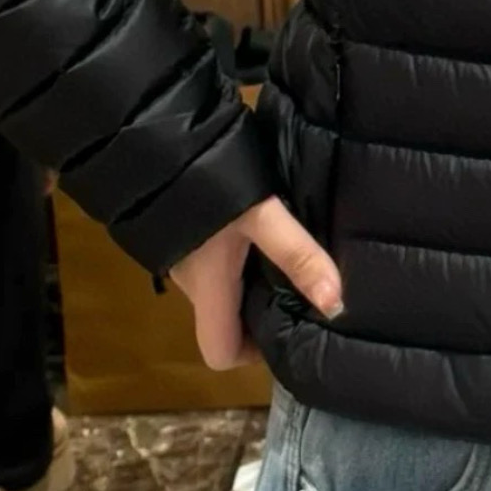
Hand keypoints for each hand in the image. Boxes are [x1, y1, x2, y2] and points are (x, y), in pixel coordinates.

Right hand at [170, 196, 343, 370]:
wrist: (154, 136)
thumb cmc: (207, 183)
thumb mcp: (261, 216)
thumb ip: (298, 255)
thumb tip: (337, 305)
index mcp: (208, 291)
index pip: (220, 353)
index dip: (254, 353)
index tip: (289, 327)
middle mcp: (192, 282)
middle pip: (228, 318)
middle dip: (265, 308)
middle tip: (307, 286)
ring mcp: (185, 255)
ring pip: (225, 285)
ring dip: (256, 276)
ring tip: (297, 254)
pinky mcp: (185, 229)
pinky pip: (216, 257)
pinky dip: (243, 252)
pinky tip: (270, 224)